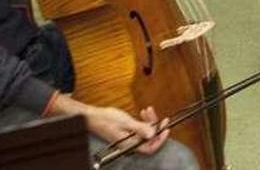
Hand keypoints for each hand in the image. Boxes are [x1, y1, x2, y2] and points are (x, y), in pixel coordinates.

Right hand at [48, 95, 169, 155]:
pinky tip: (143, 112)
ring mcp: (130, 138)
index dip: (161, 140)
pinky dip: (144, 121)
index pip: (150, 148)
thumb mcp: (125, 122)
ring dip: (150, 121)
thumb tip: (152, 134)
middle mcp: (130, 144)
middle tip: (161, 118)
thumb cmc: (105, 120)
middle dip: (156, 128)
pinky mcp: (128, 132)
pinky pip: (141, 128)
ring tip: (148, 110)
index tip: (166, 128)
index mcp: (130, 145)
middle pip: (150, 140)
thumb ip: (140, 128)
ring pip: (146, 132)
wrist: (93, 116)